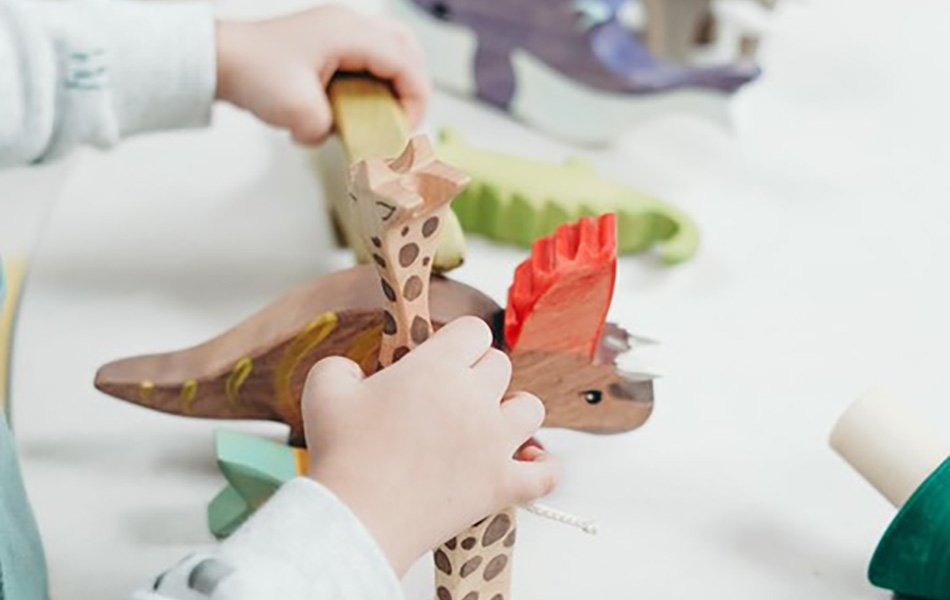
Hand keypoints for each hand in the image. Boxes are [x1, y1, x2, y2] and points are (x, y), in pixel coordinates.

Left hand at [215, 5, 429, 144]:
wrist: (217, 59)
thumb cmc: (252, 72)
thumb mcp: (297, 113)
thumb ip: (329, 130)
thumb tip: (337, 134)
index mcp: (348, 33)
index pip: (404, 62)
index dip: (415, 98)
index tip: (406, 129)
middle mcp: (347, 24)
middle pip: (406, 47)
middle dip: (413, 86)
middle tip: (403, 119)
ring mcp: (336, 29)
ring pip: (389, 48)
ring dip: (394, 82)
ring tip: (383, 115)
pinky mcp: (326, 41)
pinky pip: (366, 55)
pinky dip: (372, 80)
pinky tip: (355, 105)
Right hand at [302, 317, 559, 575]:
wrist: (356, 518)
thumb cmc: (342, 455)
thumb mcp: (324, 389)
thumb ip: (341, 365)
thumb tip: (356, 372)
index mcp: (437, 368)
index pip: (473, 331)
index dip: (458, 340)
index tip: (445, 356)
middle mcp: (474, 399)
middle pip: (500, 366)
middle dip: (479, 374)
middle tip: (453, 395)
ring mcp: (494, 443)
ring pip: (531, 409)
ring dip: (514, 410)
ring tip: (492, 422)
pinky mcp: (501, 485)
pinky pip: (545, 473)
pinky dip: (542, 467)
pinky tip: (529, 462)